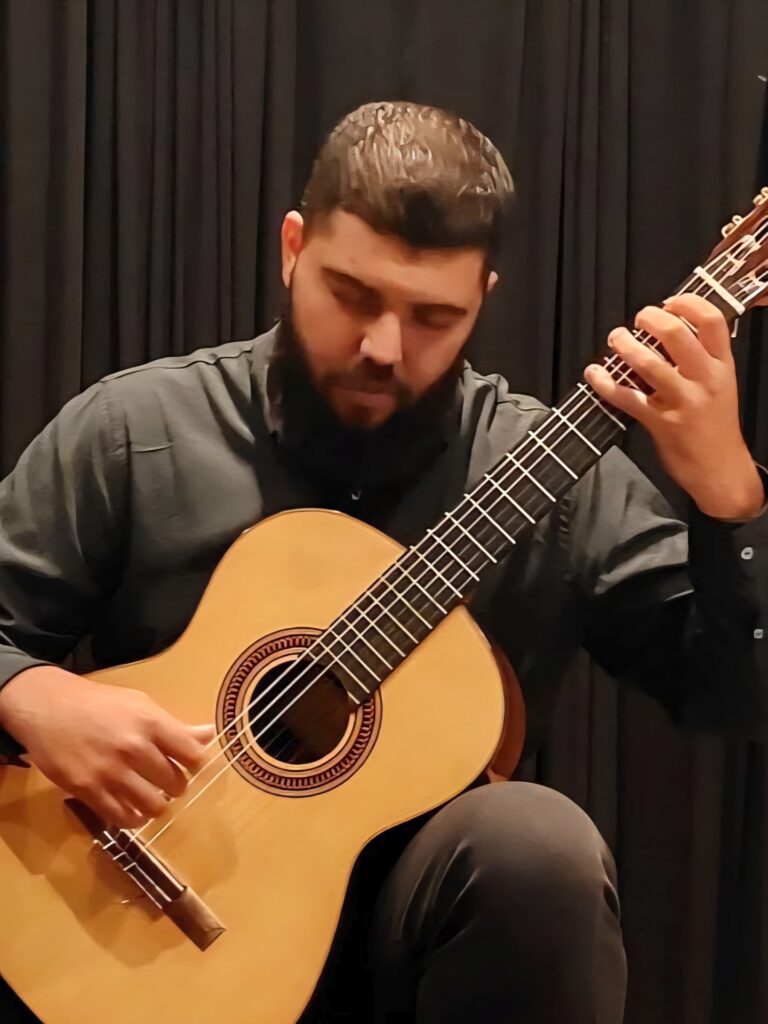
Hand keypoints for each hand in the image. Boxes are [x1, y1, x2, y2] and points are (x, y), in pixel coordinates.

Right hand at [0, 666, 215, 827]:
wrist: (48, 707)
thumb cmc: (99, 703)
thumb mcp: (141, 703)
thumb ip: (174, 725)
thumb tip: (210, 734)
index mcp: (150, 723)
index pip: (193, 755)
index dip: (196, 764)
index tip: (189, 764)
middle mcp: (133, 748)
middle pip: (176, 783)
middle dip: (176, 786)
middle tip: (167, 781)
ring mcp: (110, 772)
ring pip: (153, 806)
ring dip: (157, 805)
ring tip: (152, 797)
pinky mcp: (88, 791)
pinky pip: (121, 818)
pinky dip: (133, 819)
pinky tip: (134, 811)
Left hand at [585, 293, 764, 519]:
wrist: (721, 470)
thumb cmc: (716, 426)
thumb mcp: (721, 385)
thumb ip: (701, 359)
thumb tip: (668, 331)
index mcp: (722, 366)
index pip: (711, 320)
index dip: (686, 303)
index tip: (667, 302)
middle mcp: (704, 379)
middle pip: (675, 334)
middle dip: (649, 318)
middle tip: (637, 320)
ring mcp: (682, 401)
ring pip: (647, 363)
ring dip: (624, 345)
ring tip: (615, 339)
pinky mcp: (660, 422)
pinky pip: (626, 397)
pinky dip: (604, 383)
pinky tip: (594, 374)